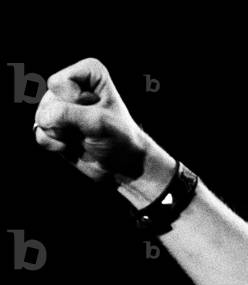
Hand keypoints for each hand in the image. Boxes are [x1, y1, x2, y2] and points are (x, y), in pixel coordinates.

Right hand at [33, 58, 152, 184]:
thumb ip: (65, 114)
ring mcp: (60, 105)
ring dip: (63, 134)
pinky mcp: (53, 125)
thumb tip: (41, 120)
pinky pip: (38, 133)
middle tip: (91, 127)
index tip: (98, 109)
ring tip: (83, 135)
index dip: (75, 102)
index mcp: (89, 72)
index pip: (59, 84)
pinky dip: (55, 144)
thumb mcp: (98, 123)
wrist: (124, 165)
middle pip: (50, 101)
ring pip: (41, 117)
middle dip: (69, 121)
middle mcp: (71, 85)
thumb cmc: (119, 138)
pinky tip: (72, 145)